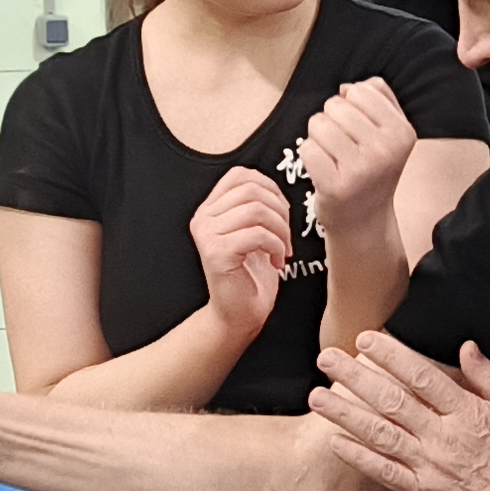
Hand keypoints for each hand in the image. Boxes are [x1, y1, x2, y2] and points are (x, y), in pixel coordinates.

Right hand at [189, 165, 293, 336]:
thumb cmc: (251, 277)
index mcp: (209, 209)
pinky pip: (257, 234)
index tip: (283, 212)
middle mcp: (202, 218)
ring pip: (256, 210)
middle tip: (287, 236)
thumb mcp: (254, 233)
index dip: (270, 187)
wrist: (238, 316)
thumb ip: (257, 207)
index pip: (240, 175)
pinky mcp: (216, 253)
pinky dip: (276, 246)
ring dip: (281, 230)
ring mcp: (207, 235)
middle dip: (280, 210)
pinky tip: (277, 263)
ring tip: (283, 250)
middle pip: (252, 189)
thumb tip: (276, 189)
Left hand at [297, 76, 415, 245]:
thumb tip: (347, 88)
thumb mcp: (390, 133)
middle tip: (343, 146)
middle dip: (332, 120)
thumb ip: (378, 98)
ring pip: (318, 124)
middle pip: (335, 105)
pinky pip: (307, 149)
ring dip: (318, 137)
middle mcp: (385, 151)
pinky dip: (310, 156)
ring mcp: (360, 170)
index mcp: (402, 133)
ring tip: (333, 156)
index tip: (357, 128)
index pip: (359, 91)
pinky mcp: (335, 186)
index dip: (350, 104)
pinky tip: (324, 169)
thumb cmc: (372, 169)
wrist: (364, 221)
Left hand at [310, 334, 489, 490]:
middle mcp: (444, 437)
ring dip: (346, 414)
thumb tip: (468, 349)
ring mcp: (431, 466)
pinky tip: (337, 442)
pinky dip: (358, 457)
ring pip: (380, 434)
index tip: (367, 340)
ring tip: (319, 397)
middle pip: (391, 400)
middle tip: (328, 360)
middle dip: (355, 377)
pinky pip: (384, 472)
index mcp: (468, 413)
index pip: (422, 375)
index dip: (391, 355)